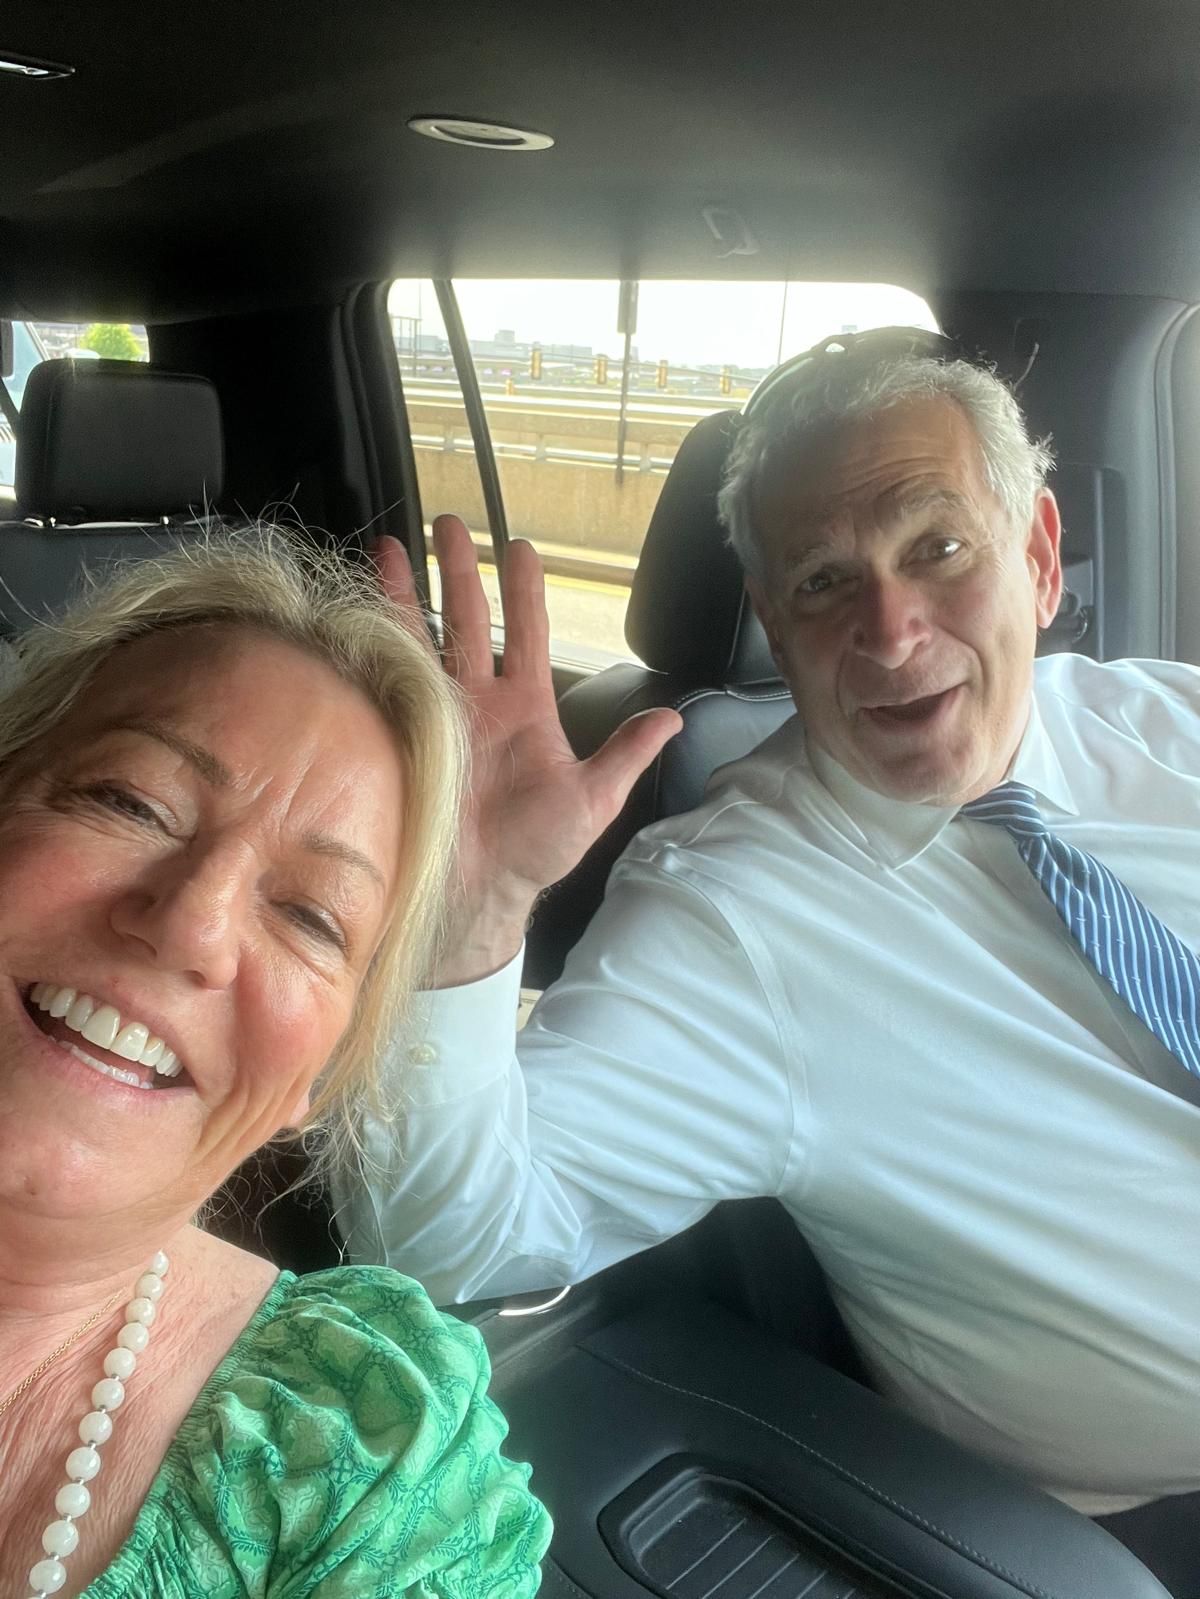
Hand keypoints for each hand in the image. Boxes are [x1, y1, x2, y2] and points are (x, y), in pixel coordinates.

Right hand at [376, 517, 680, 982]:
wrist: (478, 896)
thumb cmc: (536, 853)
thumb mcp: (593, 800)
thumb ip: (627, 754)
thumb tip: (674, 718)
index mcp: (523, 708)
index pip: (526, 633)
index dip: (524, 591)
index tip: (520, 547)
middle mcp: (475, 703)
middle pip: (463, 620)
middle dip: (455, 570)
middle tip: (446, 522)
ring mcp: (433, 716)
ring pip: (415, 639)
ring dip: (401, 592)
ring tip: (388, 546)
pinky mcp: (397, 737)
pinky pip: (379, 682)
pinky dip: (365, 644)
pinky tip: (349, 608)